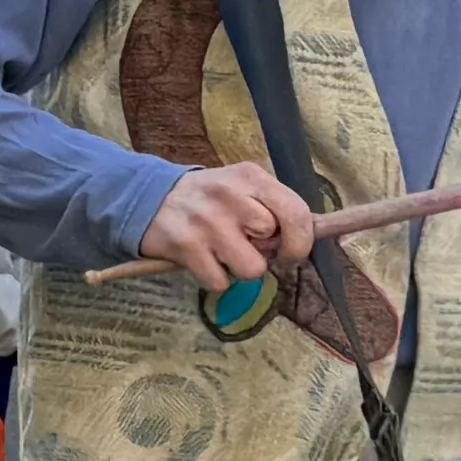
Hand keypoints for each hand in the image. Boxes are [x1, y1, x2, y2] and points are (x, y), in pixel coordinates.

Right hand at [142, 161, 312, 293]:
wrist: (150, 197)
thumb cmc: (210, 198)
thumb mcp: (244, 188)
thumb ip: (276, 208)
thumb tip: (311, 239)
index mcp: (251, 177)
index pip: (297, 213)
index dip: (301, 242)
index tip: (289, 252)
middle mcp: (230, 196)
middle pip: (273, 244)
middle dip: (263, 252)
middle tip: (244, 243)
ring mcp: (206, 222)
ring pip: (251, 270)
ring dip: (240, 269)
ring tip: (224, 253)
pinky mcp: (185, 246)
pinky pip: (219, 282)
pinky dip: (214, 278)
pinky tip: (203, 259)